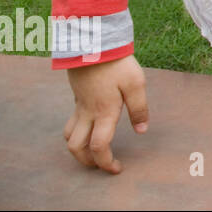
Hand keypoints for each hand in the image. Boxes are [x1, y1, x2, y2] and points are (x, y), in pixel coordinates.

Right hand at [64, 55, 148, 173]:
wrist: (94, 43)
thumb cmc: (117, 64)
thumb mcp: (136, 84)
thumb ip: (139, 109)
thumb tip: (142, 131)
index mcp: (104, 113)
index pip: (99, 147)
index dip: (106, 163)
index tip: (117, 169)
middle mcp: (87, 113)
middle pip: (76, 147)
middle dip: (87, 161)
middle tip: (102, 164)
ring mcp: (79, 105)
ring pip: (69, 135)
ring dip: (78, 148)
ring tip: (93, 151)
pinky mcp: (77, 96)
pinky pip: (71, 121)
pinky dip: (77, 131)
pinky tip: (92, 126)